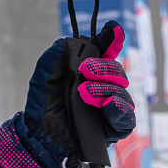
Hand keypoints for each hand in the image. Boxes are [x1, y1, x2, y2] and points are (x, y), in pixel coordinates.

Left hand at [0, 21, 134, 167]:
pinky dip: (117, 107)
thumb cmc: (44, 107)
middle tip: (85, 70)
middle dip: (103, 67)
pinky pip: (125, 116)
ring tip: (83, 92)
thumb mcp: (43, 80)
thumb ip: (52, 60)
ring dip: (104, 88)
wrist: (41, 136)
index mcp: (90, 73)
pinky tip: (105, 103)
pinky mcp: (115, 127)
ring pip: (122, 91)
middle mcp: (104, 87)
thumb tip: (65, 42)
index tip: (113, 30)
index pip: (107, 53)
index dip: (112, 40)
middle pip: (117, 71)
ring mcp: (112, 107)